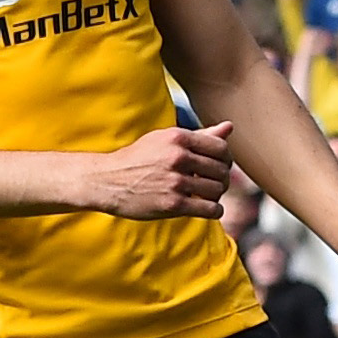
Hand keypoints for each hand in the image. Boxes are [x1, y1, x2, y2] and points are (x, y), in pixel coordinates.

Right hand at [88, 124, 233, 219]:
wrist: (107, 180)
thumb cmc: (140, 158)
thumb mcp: (165, 140)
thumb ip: (200, 135)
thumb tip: (229, 127)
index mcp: (178, 138)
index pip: (221, 147)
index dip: (225, 158)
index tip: (217, 166)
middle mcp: (178, 157)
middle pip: (222, 170)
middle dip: (221, 178)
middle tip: (210, 183)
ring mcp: (175, 182)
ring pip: (218, 190)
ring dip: (215, 195)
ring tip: (205, 195)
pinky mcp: (173, 205)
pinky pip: (211, 209)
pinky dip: (214, 210)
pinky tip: (206, 208)